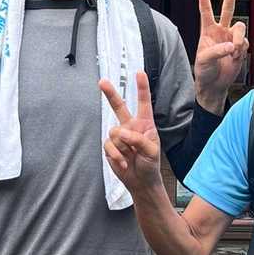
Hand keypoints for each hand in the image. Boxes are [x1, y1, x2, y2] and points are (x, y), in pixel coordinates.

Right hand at [100, 70, 161, 195]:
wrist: (140, 181)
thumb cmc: (150, 164)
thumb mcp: (151, 151)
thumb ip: (139, 139)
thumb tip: (122, 133)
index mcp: (145, 124)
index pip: (143, 104)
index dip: (141, 88)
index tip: (139, 73)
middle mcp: (131, 126)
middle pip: (118, 107)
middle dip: (110, 94)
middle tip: (102, 82)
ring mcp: (119, 136)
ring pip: (114, 133)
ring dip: (122, 147)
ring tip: (130, 156)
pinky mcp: (110, 147)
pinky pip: (109, 145)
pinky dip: (116, 155)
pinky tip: (123, 162)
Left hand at [193, 0, 248, 111]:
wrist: (215, 85)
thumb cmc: (204, 72)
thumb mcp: (204, 60)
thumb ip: (216, 51)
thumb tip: (231, 46)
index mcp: (207, 31)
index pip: (205, 10)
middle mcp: (220, 31)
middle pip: (227, 8)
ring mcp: (231, 38)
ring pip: (240, 27)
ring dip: (237, 38)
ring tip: (233, 50)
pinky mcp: (240, 47)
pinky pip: (244, 43)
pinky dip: (240, 51)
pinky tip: (234, 58)